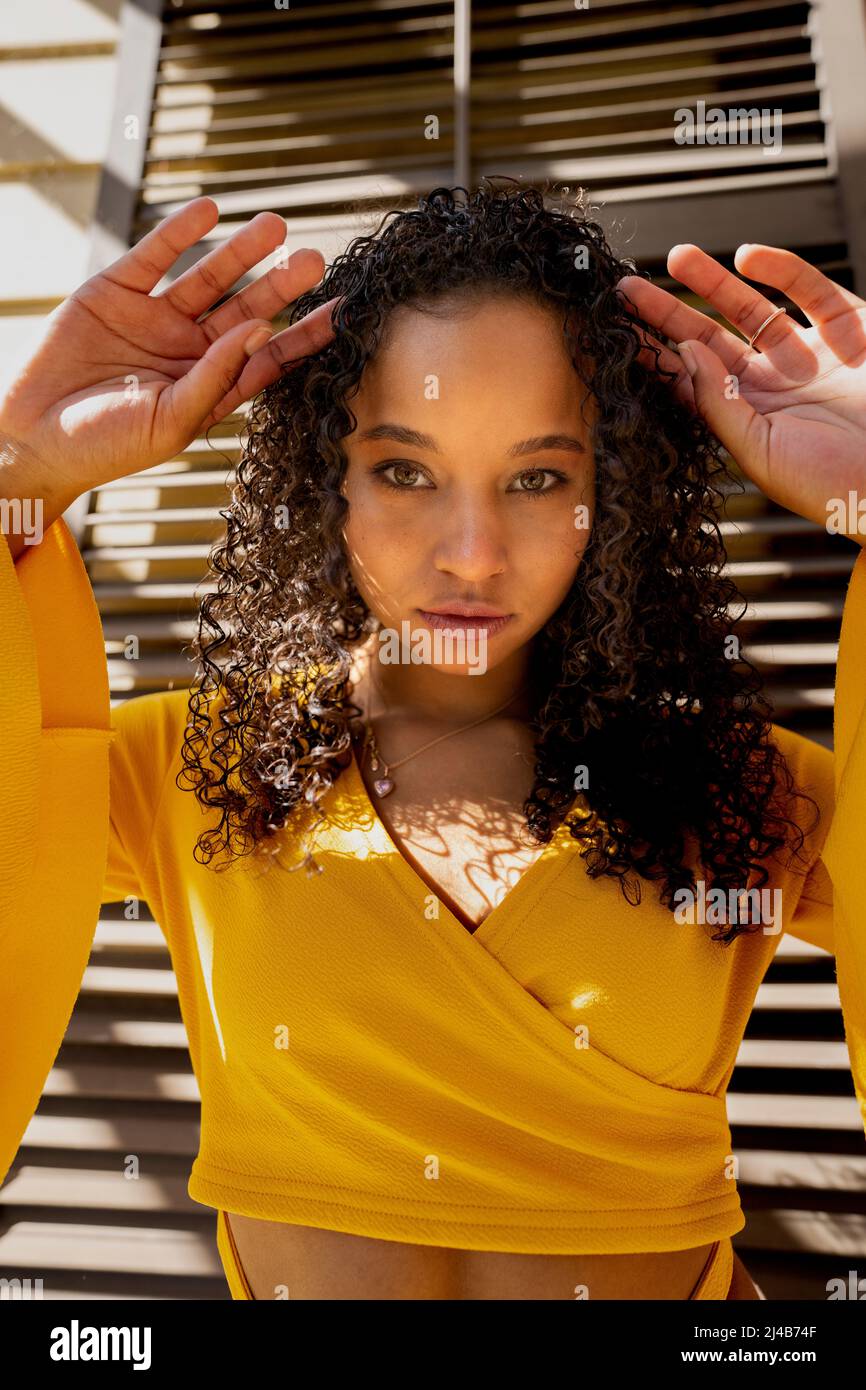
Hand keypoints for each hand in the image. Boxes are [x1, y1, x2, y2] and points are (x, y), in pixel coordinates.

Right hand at [0, 196, 336, 509]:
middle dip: (279, 285)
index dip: (304, 335)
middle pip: (246, 310)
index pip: (268, 358)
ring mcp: (154, 319)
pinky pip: (155, 256)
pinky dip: (180, 232)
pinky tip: (210, 212)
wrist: (32, 436)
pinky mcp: (115, 292)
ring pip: (208, 278)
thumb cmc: (105, 446)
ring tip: (275, 226)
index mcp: (209, 387)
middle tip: (312, 260)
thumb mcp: (169, 420)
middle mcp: (189, 350)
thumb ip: (216, 377)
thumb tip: (261, 330)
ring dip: (241, 252)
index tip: (342, 314)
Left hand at [616, 245, 865, 547]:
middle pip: (709, 341)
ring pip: (753, 309)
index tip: (614, 330)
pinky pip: (811, 290)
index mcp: (750, 421)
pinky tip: (749, 257)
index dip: (653, 355)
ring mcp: (813, 356)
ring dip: (715, 283)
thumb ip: (720, 403)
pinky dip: (782, 269)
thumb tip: (684, 353)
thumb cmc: (834, 485)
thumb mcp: (762, 452)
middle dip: (668, 314)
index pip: (689, 382)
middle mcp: (776, 387)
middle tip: (625, 289)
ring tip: (677, 258)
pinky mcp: (852, 329)